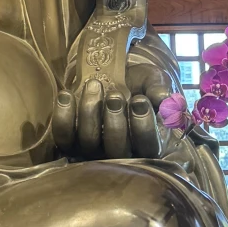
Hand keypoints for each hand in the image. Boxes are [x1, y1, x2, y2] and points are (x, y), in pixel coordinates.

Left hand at [52, 59, 175, 159]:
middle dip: (115, 123)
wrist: (114, 72)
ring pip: (88, 142)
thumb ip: (160, 89)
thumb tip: (164, 99)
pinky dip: (63, 116)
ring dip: (89, 113)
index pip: (148, 147)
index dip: (143, 126)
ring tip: (94, 85)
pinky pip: (63, 136)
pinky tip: (67, 94)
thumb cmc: (140, 83)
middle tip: (115, 96)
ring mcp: (92, 150)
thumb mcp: (154, 81)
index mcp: (148, 144)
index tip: (140, 100)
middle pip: (116, 151)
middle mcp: (120, 154)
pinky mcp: (70, 141)